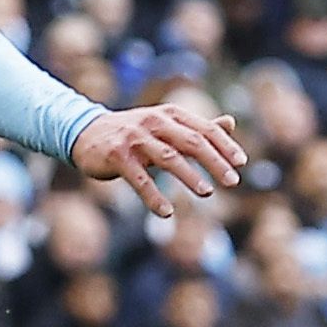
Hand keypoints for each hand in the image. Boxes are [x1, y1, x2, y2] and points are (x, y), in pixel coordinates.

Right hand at [69, 105, 245, 217]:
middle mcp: (154, 122)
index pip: (204, 129)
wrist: (85, 133)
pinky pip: (140, 179)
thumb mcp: (164, 125)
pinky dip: (153, 196)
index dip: (225, 146)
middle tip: (233, 182)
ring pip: (168, 158)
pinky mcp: (116, 156)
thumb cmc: (133, 132)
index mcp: (170, 114)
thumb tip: (231, 122)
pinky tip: (166, 212)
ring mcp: (134, 138)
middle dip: (215, 162)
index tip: (241, 164)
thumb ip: (196, 127)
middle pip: (192, 142)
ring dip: (190, 176)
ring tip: (207, 193)